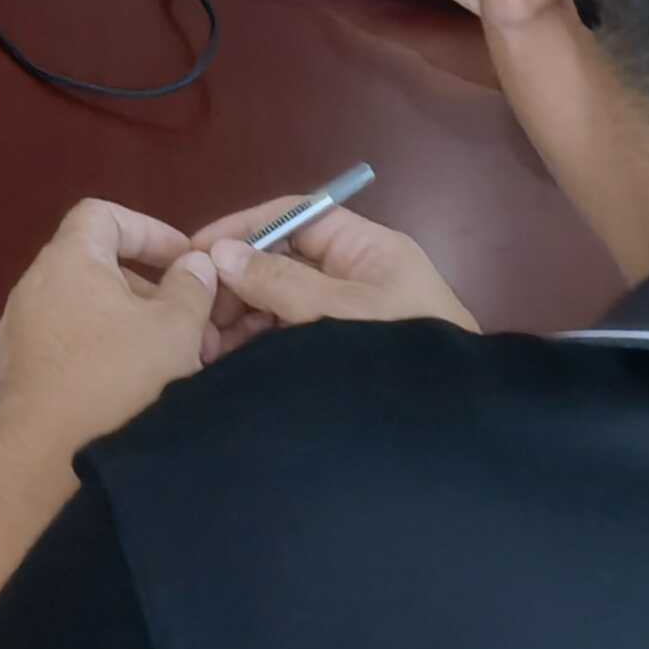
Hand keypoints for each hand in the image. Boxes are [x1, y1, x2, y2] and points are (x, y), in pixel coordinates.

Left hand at [0, 198, 229, 483]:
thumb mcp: (174, 330)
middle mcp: (34, 289)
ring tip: (172, 365)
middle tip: (192, 327)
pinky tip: (134, 394)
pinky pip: (68, 349)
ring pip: (86, 314)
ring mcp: (20, 334)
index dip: (149, 230)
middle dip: (151, 291)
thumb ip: (190, 288)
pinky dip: (102, 356)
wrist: (45, 463)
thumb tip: (193, 263)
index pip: (103, 215)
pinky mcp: (18, 377)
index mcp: (67, 261)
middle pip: (98, 268)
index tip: (185, 263)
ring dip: (132, 329)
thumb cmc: (117, 381)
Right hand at [185, 198, 472, 354]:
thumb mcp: (341, 312)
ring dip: (241, 317)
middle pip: (282, 260)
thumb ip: (280, 282)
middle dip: (236, 281)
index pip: (295, 217)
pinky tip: (229, 362)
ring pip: (280, 302)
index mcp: (366, 249)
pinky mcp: (339, 354)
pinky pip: (290, 337)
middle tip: (195, 311)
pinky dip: (258, 345)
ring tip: (206, 345)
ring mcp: (346, 317)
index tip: (196, 251)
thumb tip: (221, 254)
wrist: (452, 430)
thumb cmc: (401, 352)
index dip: (244, 227)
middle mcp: (355, 275)